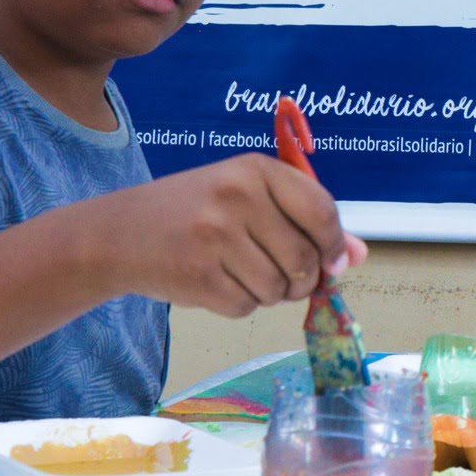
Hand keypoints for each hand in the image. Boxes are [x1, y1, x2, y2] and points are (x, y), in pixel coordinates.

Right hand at [88, 154, 364, 317]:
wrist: (116, 233)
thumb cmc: (194, 211)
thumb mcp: (249, 198)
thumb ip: (306, 221)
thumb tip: (358, 255)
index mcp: (256, 169)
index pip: (321, 210)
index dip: (334, 244)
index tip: (333, 261)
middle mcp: (237, 196)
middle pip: (304, 258)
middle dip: (303, 279)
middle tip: (286, 278)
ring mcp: (215, 235)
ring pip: (277, 288)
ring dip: (270, 294)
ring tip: (245, 275)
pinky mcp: (197, 274)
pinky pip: (245, 306)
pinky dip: (240, 304)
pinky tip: (218, 283)